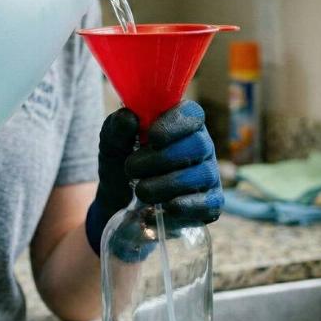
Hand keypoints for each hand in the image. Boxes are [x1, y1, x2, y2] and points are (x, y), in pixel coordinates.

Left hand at [85, 101, 223, 255]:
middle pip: (198, 144)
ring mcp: (207, 174)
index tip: (152, 138)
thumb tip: (130, 118)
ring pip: (202, 174)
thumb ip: (117, 127)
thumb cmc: (121, 163)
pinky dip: (188, 205)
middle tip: (132, 168)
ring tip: (141, 191)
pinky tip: (168, 207)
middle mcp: (200, 145)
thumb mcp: (111, 142)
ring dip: (168, 183)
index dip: (175, 124)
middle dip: (163, 158)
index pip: (192, 114)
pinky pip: (209, 203)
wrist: (117, 201)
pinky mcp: (209, 203)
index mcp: (180, 123)